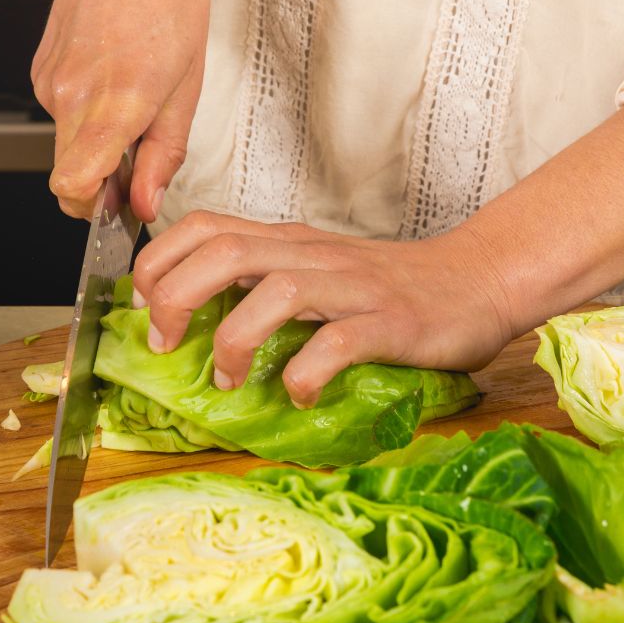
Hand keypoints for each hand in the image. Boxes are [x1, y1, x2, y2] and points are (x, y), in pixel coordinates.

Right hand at [32, 0, 208, 220]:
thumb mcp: (188, 85)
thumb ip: (164, 153)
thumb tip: (147, 203)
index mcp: (116, 101)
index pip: (74, 184)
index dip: (94, 210)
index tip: (120, 208)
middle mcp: (71, 95)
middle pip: (69, 177)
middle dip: (102, 186)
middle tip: (143, 163)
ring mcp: (50, 82)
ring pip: (67, 147)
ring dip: (98, 148)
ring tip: (136, 105)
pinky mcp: (41, 71)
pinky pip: (63, 116)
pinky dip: (87, 117)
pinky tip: (114, 82)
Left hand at [129, 108, 623, 406]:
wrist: (478, 280)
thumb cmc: (394, 287)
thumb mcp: (322, 270)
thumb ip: (270, 282)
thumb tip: (201, 322)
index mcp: (292, 242)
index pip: (207, 226)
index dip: (160, 261)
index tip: (145, 305)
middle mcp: (314, 256)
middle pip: (225, 252)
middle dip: (177, 297)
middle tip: (166, 346)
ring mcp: (352, 288)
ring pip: (276, 293)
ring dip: (235, 340)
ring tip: (228, 381)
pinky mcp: (389, 323)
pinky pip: (337, 344)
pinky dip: (306, 373)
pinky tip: (297, 396)